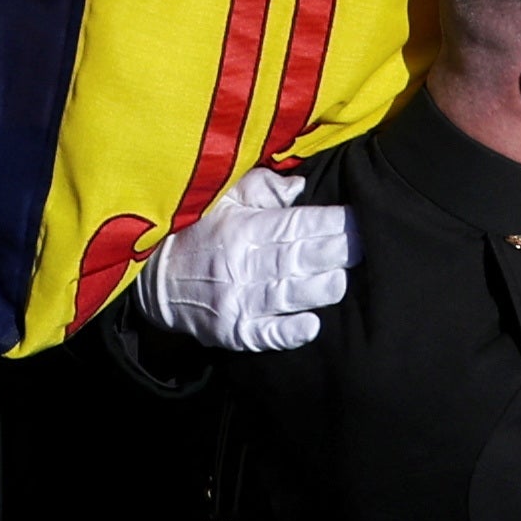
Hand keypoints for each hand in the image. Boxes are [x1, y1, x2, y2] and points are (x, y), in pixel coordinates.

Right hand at [139, 165, 358, 351]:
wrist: (153, 279)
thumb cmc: (195, 232)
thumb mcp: (220, 198)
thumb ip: (261, 188)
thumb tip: (301, 186)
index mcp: (242, 229)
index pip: (297, 224)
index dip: (332, 222)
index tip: (358, 218)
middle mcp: (241, 265)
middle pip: (300, 258)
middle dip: (338, 251)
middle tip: (367, 245)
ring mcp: (237, 302)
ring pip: (290, 294)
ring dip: (322, 287)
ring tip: (342, 279)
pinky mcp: (232, 332)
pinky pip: (267, 334)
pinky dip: (290, 331)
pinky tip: (311, 325)